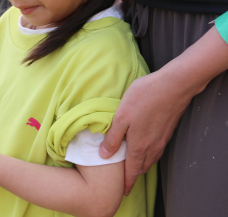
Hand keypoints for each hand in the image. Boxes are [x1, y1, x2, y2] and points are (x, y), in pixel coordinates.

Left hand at [99, 72, 189, 194]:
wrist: (174, 86)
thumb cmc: (144, 98)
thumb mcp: (121, 117)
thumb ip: (113, 138)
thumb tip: (104, 156)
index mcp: (139, 146)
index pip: (132, 171)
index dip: (127, 183)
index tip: (123, 192)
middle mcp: (152, 146)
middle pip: (142, 167)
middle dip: (134, 175)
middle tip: (125, 180)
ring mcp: (162, 139)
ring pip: (151, 159)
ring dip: (142, 165)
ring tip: (133, 166)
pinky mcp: (167, 130)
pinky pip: (156, 149)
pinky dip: (149, 154)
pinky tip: (145, 147)